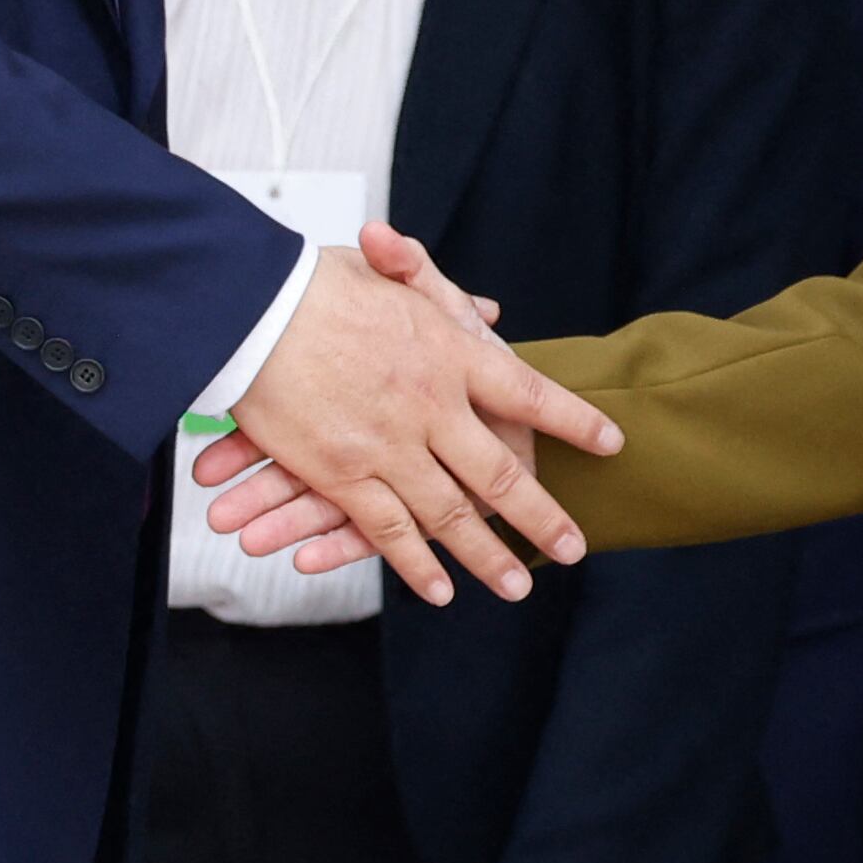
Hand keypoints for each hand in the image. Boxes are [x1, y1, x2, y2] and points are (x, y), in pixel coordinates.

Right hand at [217, 232, 616, 608]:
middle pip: (502, 474)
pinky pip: (389, 531)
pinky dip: (417, 564)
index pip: (529, 393)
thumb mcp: (389, 273)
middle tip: (575, 546)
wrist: (251, 307)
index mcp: (450, 351)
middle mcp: (433, 405)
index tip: (611, 442)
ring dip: (488, 558)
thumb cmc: (313, 282)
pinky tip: (441, 589)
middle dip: (543, 516)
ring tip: (519, 587)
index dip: (573, 421)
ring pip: (452, 517)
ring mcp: (390, 447)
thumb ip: (443, 295)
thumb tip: (491, 312)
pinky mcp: (343, 475)